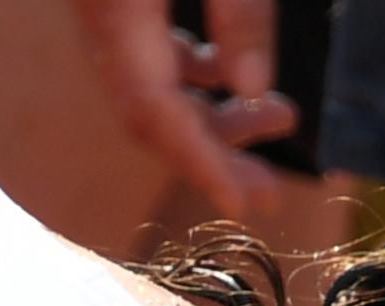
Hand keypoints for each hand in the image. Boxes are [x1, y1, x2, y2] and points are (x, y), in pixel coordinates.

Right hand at [60, 0, 302, 221]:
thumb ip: (240, 12)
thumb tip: (255, 89)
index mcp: (116, 12)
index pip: (152, 112)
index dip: (199, 164)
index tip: (240, 207)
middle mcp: (103, 21)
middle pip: (155, 113)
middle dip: (217, 155)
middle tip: (272, 191)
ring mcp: (109, 12)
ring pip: (158, 87)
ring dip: (217, 114)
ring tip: (281, 120)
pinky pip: (155, 55)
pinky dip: (199, 77)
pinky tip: (237, 79)